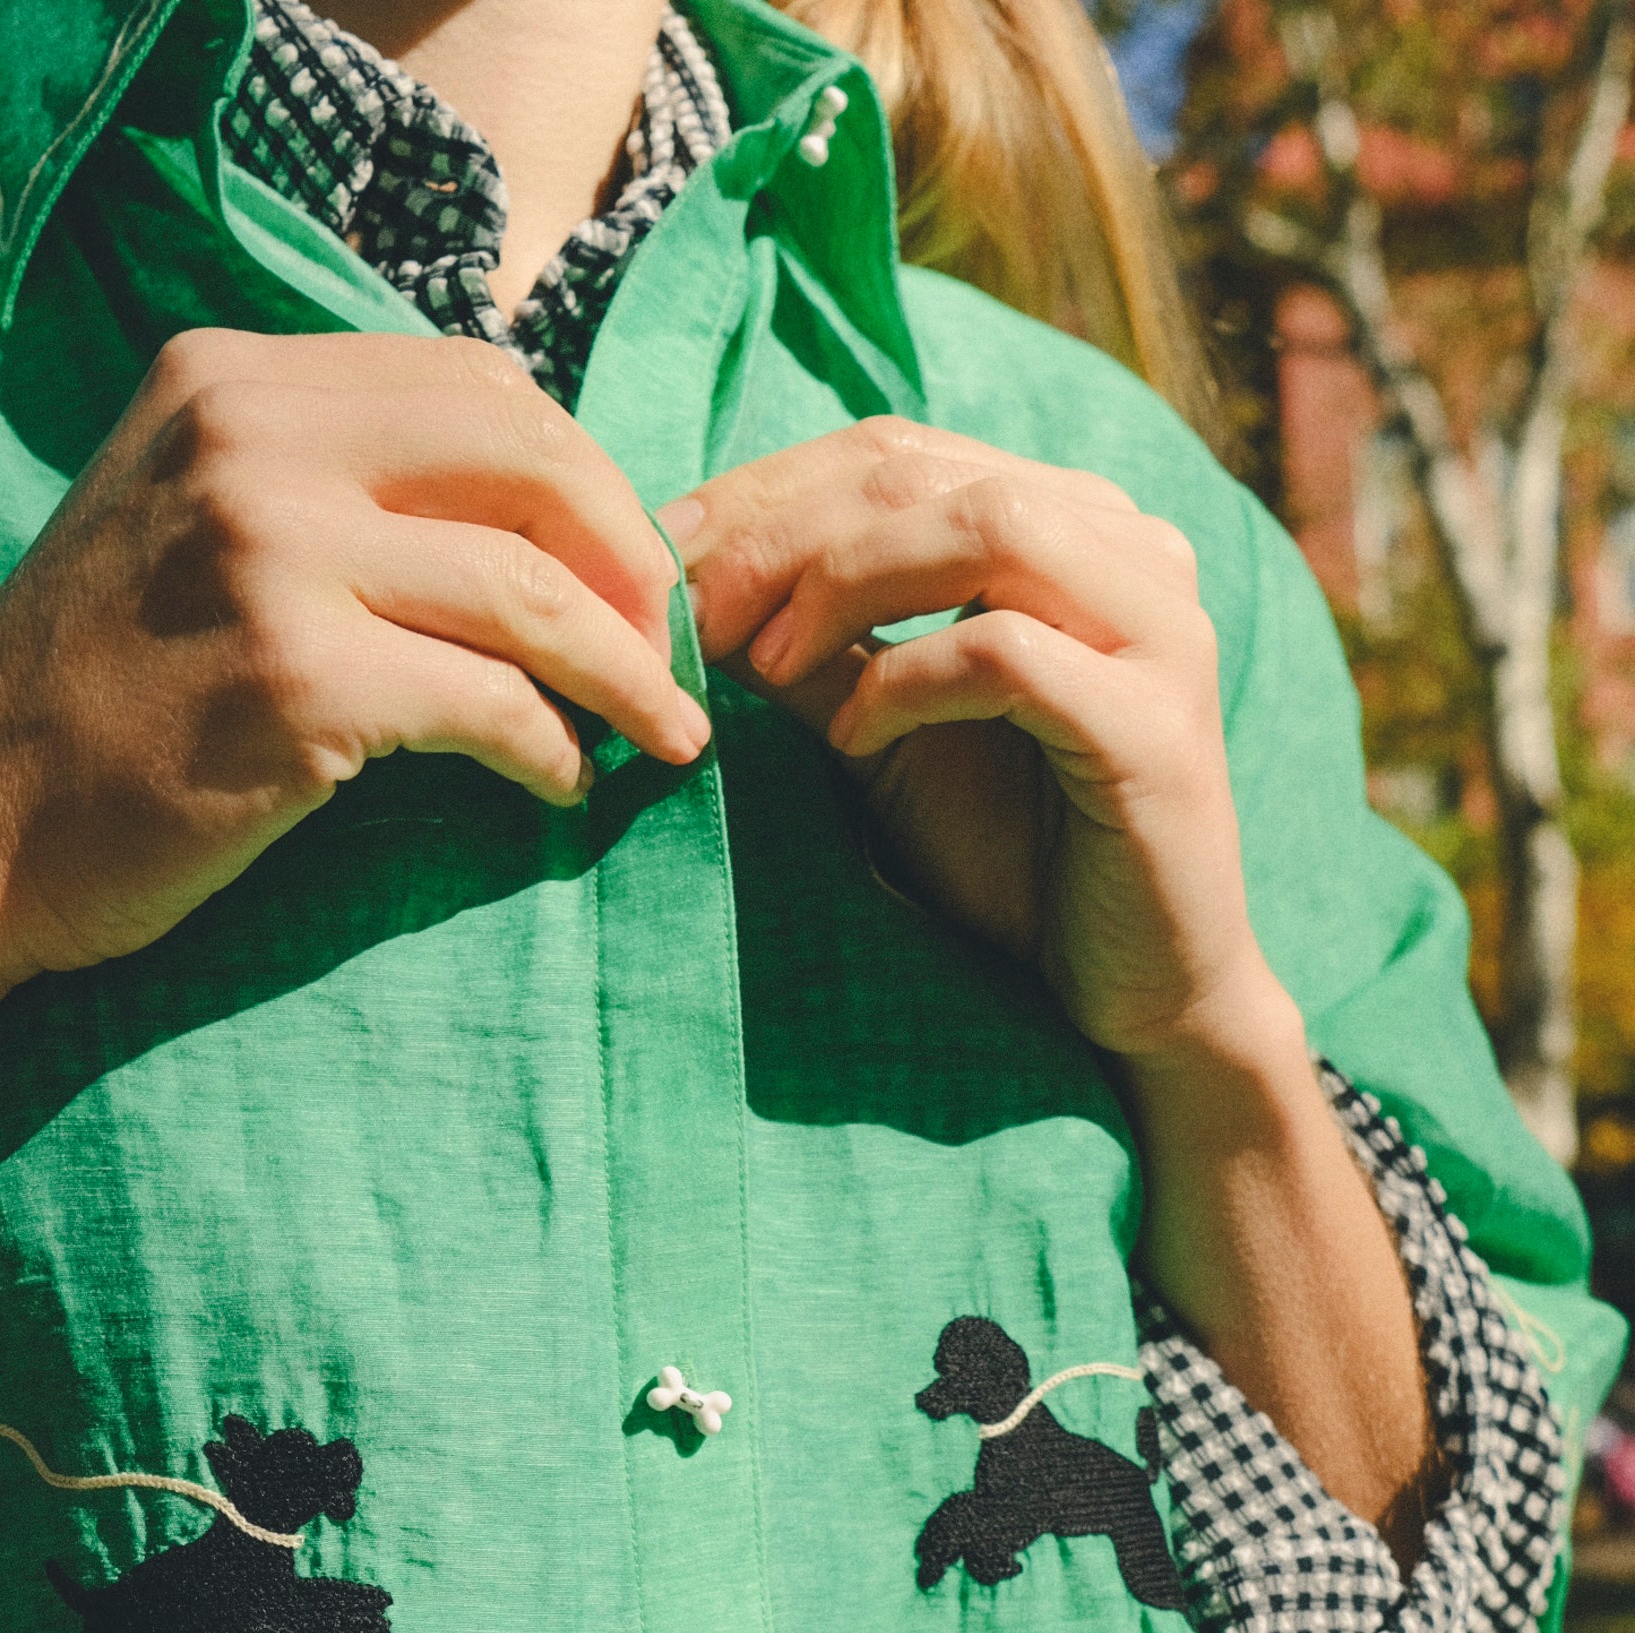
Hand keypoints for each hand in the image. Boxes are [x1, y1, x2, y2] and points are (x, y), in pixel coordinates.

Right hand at [0, 330, 708, 978]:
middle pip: (528, 458)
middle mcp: (250, 438)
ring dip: (625, 672)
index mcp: (231, 377)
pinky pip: (489, 703)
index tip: (629, 570)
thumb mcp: (188, 526)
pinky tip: (560, 786)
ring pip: (529, 588)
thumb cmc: (97, 700)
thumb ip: (325, 484)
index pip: (478, 385)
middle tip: (671, 653)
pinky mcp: (293, 682)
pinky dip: (551, 750)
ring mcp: (268, 554)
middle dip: (632, 558)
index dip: (585, 478)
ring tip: (663, 735)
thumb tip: (531, 522)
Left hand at [662, 418, 1273, 1063]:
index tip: (662, 557)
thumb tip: (684, 586)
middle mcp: (1131, 549)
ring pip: (984, 526)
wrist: (1129, 990)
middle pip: (924, 475)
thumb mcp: (880, 734)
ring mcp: (1159, 630)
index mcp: (1069, 526)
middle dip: (781, 535)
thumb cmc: (1006, 857)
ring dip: (844, 584)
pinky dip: (909, 683)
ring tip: (765, 663)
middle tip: (688, 611)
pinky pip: (1010, 653)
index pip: (896, 454)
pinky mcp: (1158, 725)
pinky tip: (856, 739)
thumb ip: (810, 652)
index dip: (766, 493)